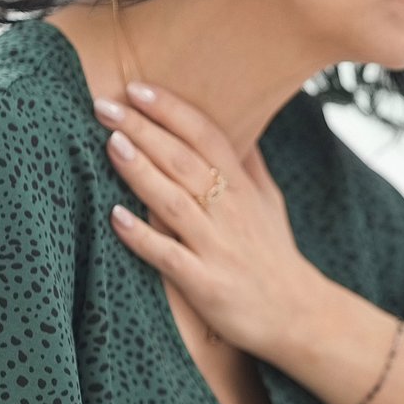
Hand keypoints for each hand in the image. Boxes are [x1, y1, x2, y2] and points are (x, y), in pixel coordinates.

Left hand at [93, 81, 324, 354]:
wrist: (299, 316)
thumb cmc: (276, 256)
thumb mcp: (270, 202)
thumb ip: (249, 164)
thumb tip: (236, 126)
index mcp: (242, 187)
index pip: (206, 136)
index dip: (172, 110)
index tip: (138, 88)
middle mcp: (229, 211)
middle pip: (183, 161)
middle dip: (144, 129)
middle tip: (104, 104)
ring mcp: (217, 247)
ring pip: (174, 201)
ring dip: (141, 172)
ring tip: (111, 143)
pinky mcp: (206, 284)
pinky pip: (169, 256)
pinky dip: (142, 237)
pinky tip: (115, 217)